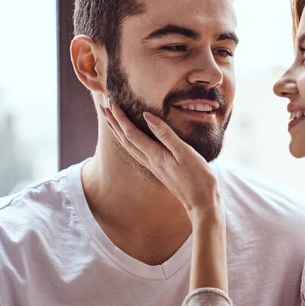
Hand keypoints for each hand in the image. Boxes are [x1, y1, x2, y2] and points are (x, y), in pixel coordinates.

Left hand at [101, 103, 221, 218]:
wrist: (201, 203)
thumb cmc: (198, 177)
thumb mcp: (185, 152)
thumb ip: (165, 134)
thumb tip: (146, 116)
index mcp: (155, 155)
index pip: (131, 133)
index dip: (120, 118)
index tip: (112, 103)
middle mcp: (150, 161)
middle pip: (125, 139)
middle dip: (114, 122)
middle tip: (103, 107)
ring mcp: (153, 167)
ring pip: (129, 146)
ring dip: (118, 132)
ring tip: (111, 120)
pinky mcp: (159, 170)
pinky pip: (137, 152)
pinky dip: (129, 141)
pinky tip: (131, 140)